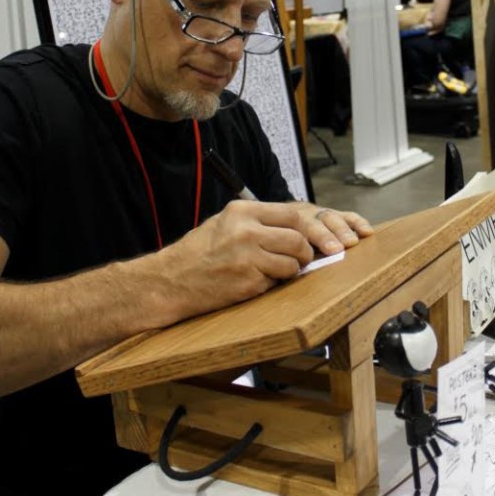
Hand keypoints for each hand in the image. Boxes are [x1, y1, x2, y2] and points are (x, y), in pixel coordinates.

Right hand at [156, 201, 372, 320]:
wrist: (170, 281)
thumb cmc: (199, 252)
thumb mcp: (225, 222)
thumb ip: (259, 221)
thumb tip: (298, 227)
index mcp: (242, 210)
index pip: (292, 213)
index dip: (313, 227)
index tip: (324, 238)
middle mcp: (246, 230)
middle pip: (298, 237)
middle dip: (308, 251)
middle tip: (306, 258)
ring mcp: (246, 256)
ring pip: (292, 262)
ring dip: (293, 270)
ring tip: (277, 271)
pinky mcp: (246, 282)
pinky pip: (276, 282)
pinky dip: (274, 284)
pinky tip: (257, 283)